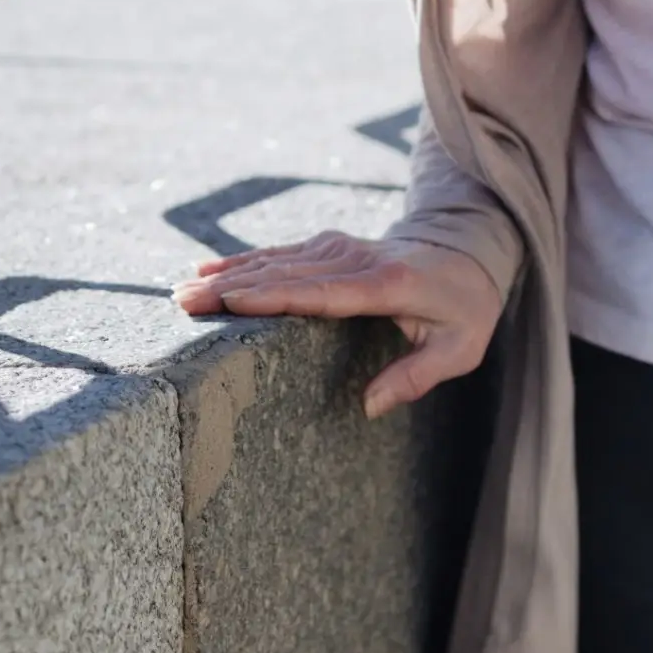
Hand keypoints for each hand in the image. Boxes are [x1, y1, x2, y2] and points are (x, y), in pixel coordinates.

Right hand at [172, 230, 501, 417]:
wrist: (469, 248)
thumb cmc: (465, 306)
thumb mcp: (460, 349)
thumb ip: (415, 376)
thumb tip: (369, 407)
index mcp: (383, 285)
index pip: (319, 291)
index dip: (273, 296)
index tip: (230, 302)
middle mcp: (354, 259)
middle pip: (284, 274)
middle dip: (231, 288)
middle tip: (183, 304)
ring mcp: (339, 248)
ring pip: (275, 260)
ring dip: (227, 274)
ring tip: (183, 292)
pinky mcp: (329, 245)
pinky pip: (280, 254)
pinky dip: (243, 262)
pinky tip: (208, 270)